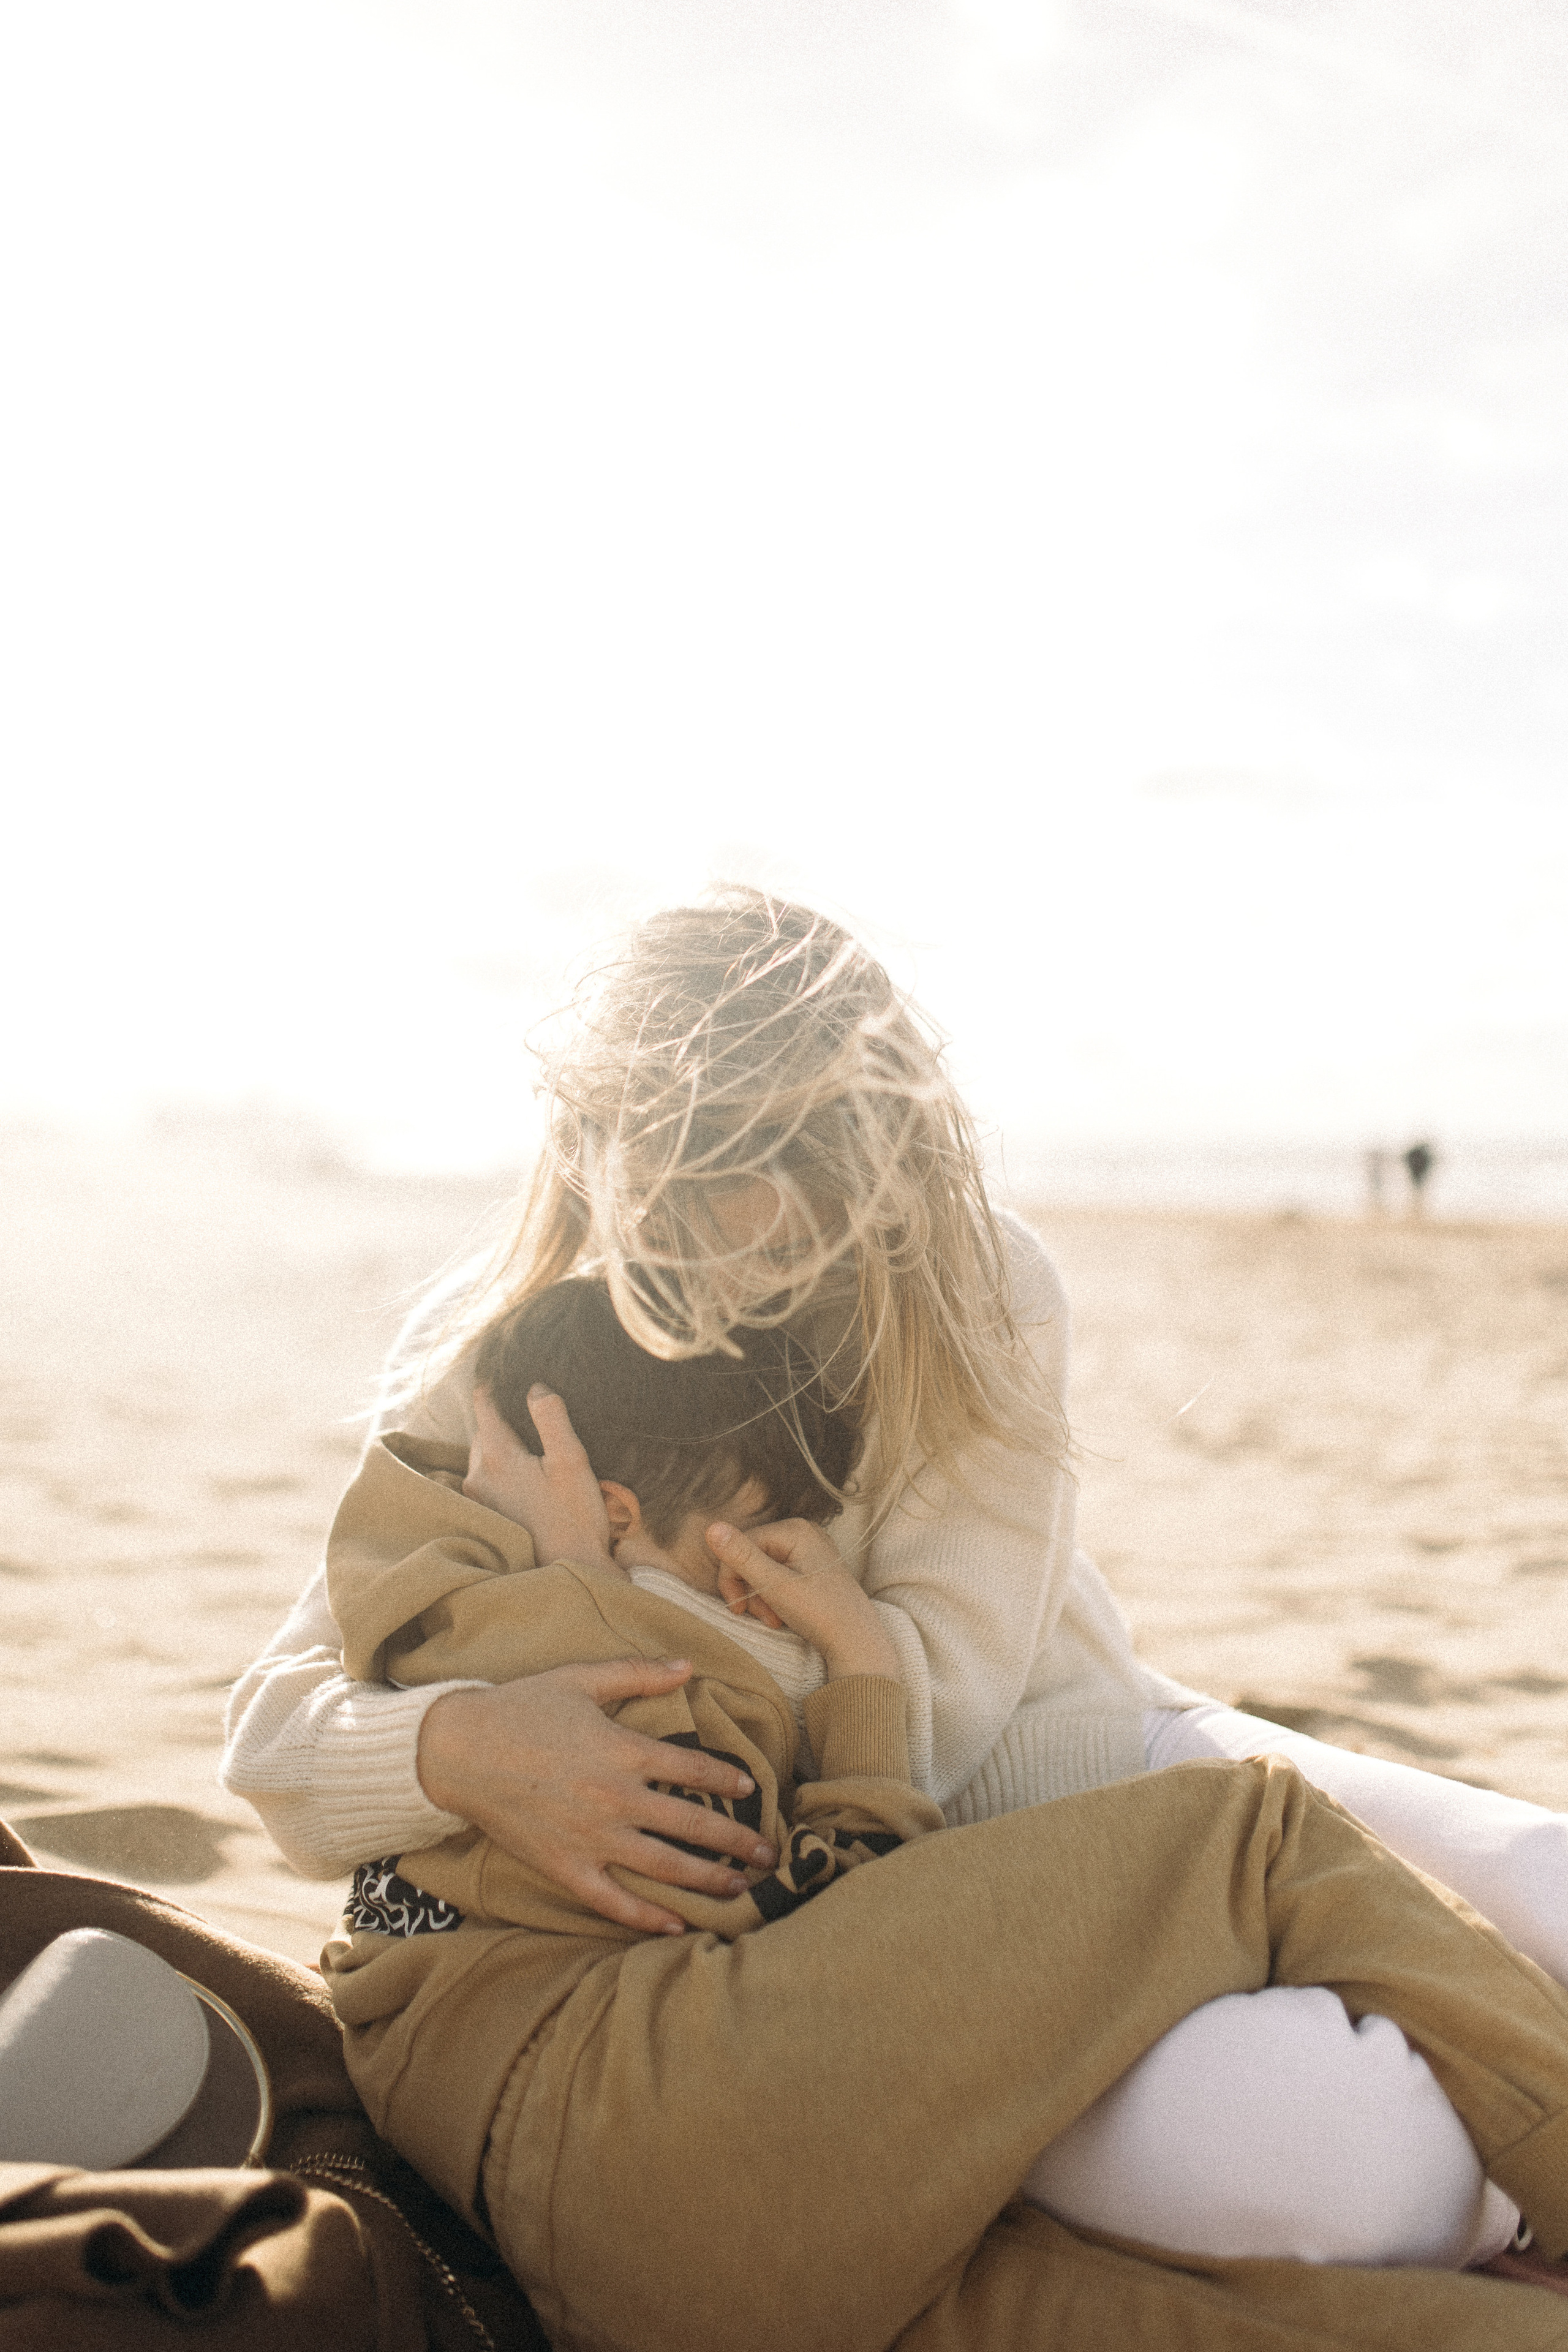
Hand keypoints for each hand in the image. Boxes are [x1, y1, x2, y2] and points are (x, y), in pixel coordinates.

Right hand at [416, 1662, 777, 1935]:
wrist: (459, 1751)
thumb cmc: (522, 1708)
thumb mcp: (581, 1679)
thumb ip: (638, 1673)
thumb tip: (689, 1665)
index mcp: (624, 1752)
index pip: (695, 1771)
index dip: (729, 1781)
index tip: (751, 1789)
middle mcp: (616, 1799)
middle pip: (693, 1826)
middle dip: (737, 1842)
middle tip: (769, 1855)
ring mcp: (592, 1838)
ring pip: (665, 1867)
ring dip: (709, 1881)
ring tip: (741, 1889)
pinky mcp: (565, 1867)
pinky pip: (614, 1900)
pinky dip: (646, 1917)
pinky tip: (675, 1926)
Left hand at [463, 1385, 613, 1570]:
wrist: (570, 1567)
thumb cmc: (574, 1516)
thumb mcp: (570, 1460)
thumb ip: (551, 1418)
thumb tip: (535, 1387)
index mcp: (496, 1455)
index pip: (484, 1403)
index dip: (497, 1383)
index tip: (510, 1371)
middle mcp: (478, 1474)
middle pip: (483, 1429)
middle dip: (503, 1415)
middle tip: (528, 1407)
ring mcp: (478, 1496)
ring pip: (485, 1453)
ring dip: (503, 1443)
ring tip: (531, 1441)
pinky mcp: (486, 1513)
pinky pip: (487, 1476)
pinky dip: (502, 1466)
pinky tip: (526, 1472)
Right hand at [706, 1519, 901, 1681]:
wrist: (857, 1642)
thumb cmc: (820, 1612)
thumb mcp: (775, 1585)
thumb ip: (741, 1557)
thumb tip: (711, 1527)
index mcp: (795, 1529)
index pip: (741, 1544)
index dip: (731, 1577)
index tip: (737, 1608)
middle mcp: (803, 1533)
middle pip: (752, 1557)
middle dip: (750, 1591)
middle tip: (762, 1617)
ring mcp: (809, 1550)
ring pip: (763, 1570)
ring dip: (761, 1599)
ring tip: (774, 1620)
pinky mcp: (811, 1568)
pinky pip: (779, 1577)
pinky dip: (774, 1599)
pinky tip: (782, 1616)